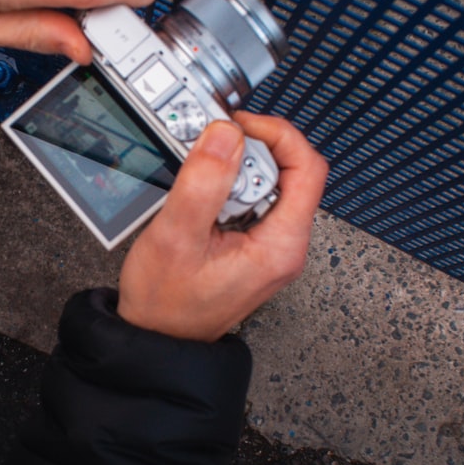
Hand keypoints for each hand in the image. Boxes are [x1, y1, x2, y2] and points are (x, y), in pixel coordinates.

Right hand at [117, 112, 328, 340]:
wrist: (155, 339)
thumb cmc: (166, 304)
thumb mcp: (175, 238)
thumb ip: (202, 184)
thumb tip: (224, 135)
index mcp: (281, 246)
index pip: (307, 168)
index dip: (276, 135)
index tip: (238, 126)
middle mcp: (283, 246)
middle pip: (287, 171)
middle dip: (245, 152)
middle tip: (206, 150)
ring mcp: (267, 246)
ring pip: (264, 183)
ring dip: (230, 170)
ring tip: (196, 178)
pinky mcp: (250, 244)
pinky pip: (247, 200)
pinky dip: (222, 187)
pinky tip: (197, 195)